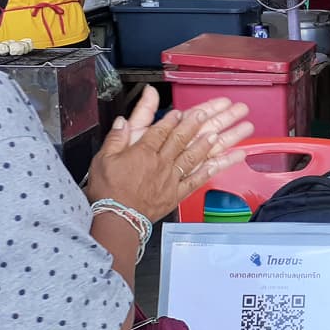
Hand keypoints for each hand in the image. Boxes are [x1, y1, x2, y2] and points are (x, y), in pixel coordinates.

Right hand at [86, 87, 254, 221]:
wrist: (116, 219)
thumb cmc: (107, 190)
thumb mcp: (104, 158)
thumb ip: (117, 137)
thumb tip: (123, 120)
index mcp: (143, 152)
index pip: (161, 130)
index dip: (174, 119)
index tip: (185, 111)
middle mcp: (161, 162)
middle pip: (183, 139)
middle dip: (199, 123)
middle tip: (212, 112)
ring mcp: (172, 178)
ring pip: (195, 156)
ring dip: (211, 142)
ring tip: (225, 132)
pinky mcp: (177, 193)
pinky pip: (197, 179)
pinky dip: (211, 170)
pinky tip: (223, 161)